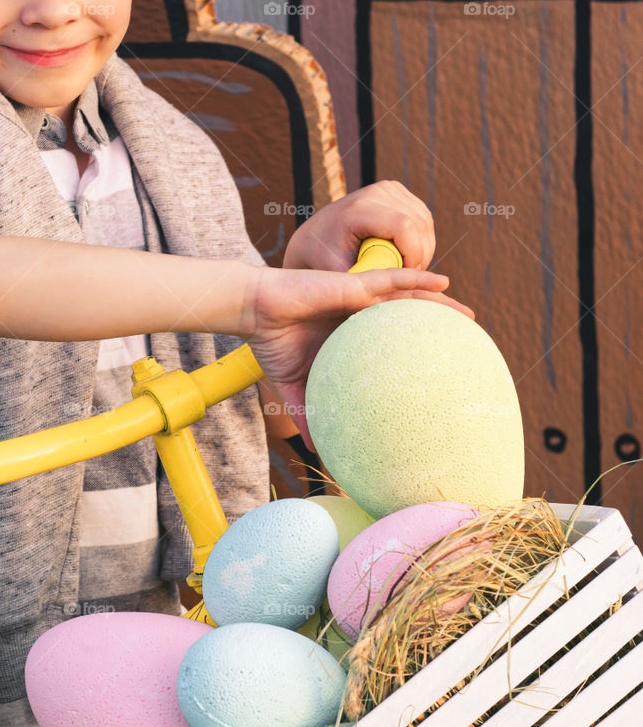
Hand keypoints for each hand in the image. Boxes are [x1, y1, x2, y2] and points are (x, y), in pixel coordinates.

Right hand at [242, 263, 473, 448]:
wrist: (255, 313)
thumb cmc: (273, 342)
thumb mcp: (295, 385)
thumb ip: (309, 411)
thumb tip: (318, 448)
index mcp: (352, 335)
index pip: (392, 342)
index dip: (417, 352)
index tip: (439, 370)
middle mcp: (362, 315)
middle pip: (408, 320)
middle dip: (439, 330)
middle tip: (469, 344)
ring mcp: (360, 298)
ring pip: (409, 299)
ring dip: (441, 305)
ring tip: (470, 316)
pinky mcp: (353, 285)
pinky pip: (392, 279)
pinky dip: (418, 278)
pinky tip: (443, 281)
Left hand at [284, 181, 435, 272]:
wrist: (314, 237)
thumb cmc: (325, 261)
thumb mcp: (344, 277)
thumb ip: (372, 284)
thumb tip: (405, 294)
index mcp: (359, 209)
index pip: (404, 227)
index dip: (414, 255)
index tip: (408, 277)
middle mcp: (375, 191)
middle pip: (419, 224)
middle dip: (420, 256)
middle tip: (407, 278)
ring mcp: (387, 187)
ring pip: (425, 221)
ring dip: (422, 248)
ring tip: (404, 268)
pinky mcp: (396, 190)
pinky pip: (423, 216)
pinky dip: (421, 239)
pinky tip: (404, 253)